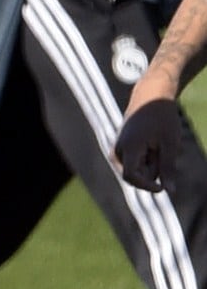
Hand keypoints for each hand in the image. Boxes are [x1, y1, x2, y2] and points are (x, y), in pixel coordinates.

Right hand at [115, 71, 185, 191]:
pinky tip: (150, 145)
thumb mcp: (170, 143)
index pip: (131, 176)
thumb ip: (168, 167)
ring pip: (136, 171)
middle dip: (152, 170)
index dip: (146, 186)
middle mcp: (117, 151)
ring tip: (156, 145)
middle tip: (162, 150)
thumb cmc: (162, 118)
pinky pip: (134, 164)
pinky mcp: (119, 150)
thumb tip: (168, 191)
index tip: (162, 188)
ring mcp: (116, 151)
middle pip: (136, 175)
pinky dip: (146, 160)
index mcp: (128, 147)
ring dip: (150, 164)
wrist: (149, 97)